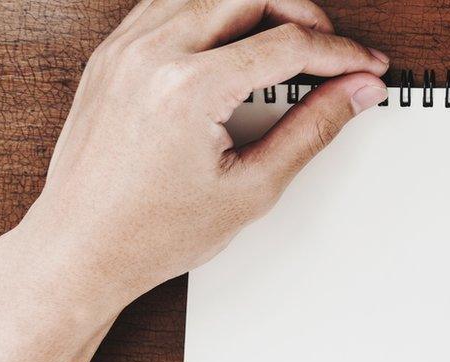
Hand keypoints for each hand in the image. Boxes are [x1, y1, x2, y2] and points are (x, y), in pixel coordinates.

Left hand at [0, 1, 387, 361]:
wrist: (83, 250)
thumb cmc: (152, 232)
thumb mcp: (253, 188)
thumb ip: (313, 130)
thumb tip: (355, 94)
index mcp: (188, 89)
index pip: (288, 44)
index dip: (341, 52)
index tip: (366, 65)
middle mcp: (152, 55)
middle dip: (307, 16)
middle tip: (335, 51)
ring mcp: (126, 49)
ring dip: (261, 9)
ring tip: (291, 44)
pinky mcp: (112, 54)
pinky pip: (171, 4)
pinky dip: (216, 13)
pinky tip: (235, 41)